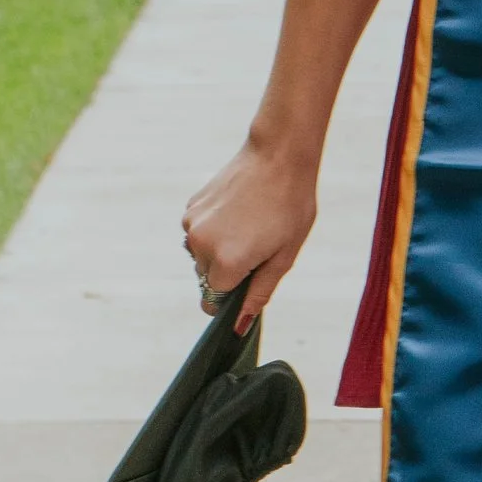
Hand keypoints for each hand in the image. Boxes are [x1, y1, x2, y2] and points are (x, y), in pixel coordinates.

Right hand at [181, 131, 317, 324]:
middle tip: (258, 244)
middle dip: (227, 271)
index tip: (248, 279)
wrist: (278, 156)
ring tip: (248, 224)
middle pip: (207, 278)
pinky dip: (213, 229)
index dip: (231, 296)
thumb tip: (240, 325)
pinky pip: (198, 232)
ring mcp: (192, 224)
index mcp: (226, 263)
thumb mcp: (284, 256)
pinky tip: (237, 210)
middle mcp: (201, 246)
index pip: (214, 301)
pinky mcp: (191, 207)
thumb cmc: (290, 206)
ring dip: (218, 249)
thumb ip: (259, 292)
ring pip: (200, 254)